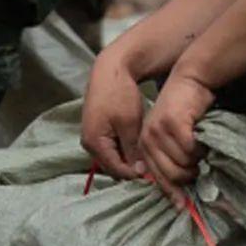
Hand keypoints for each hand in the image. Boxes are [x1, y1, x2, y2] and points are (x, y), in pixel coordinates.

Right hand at [81, 50, 145, 180]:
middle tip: (154, 166)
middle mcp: (89, 144)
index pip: (117, 170)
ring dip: (129, 160)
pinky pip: (112, 148)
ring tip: (148, 156)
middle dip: (132, 168)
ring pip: (113, 158)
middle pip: (113, 166)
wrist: (110, 71)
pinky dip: (125, 150)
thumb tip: (139, 172)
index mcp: (94, 143)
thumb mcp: (129, 123)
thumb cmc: (119, 94)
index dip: (136, 174)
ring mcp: (92, 138)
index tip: (156, 172)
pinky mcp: (97, 131)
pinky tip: (139, 145)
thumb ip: (132, 150)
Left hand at [138, 70, 214, 205]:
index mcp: (144, 146)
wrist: (190, 80)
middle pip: (172, 175)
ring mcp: (158, 131)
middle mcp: (147, 140)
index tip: (183, 206)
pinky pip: (190, 149)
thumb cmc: (185, 111)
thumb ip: (171, 161)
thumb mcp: (171, 137)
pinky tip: (202, 138)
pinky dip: (201, 148)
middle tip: (200, 165)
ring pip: (182, 163)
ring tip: (200, 148)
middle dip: (190, 175)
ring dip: (197, 159)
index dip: (172, 193)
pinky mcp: (172, 123)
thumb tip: (179, 196)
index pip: (157, 179)